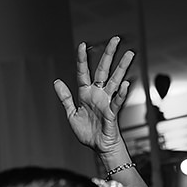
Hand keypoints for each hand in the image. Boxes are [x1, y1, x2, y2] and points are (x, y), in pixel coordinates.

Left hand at [53, 36, 133, 154]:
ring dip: (122, 68)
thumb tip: (56, 81)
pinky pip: (117, 102)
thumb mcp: (71, 114)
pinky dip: (121, 94)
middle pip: (103, 70)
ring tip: (129, 54)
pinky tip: (125, 85)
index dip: (82, 59)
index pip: (83, 72)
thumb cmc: (87, 132)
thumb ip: (65, 97)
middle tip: (115, 39)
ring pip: (115, 81)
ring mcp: (106, 102)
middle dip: (109, 54)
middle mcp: (98, 94)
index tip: (81, 44)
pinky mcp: (112, 113)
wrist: (98, 147)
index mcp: (86, 93)